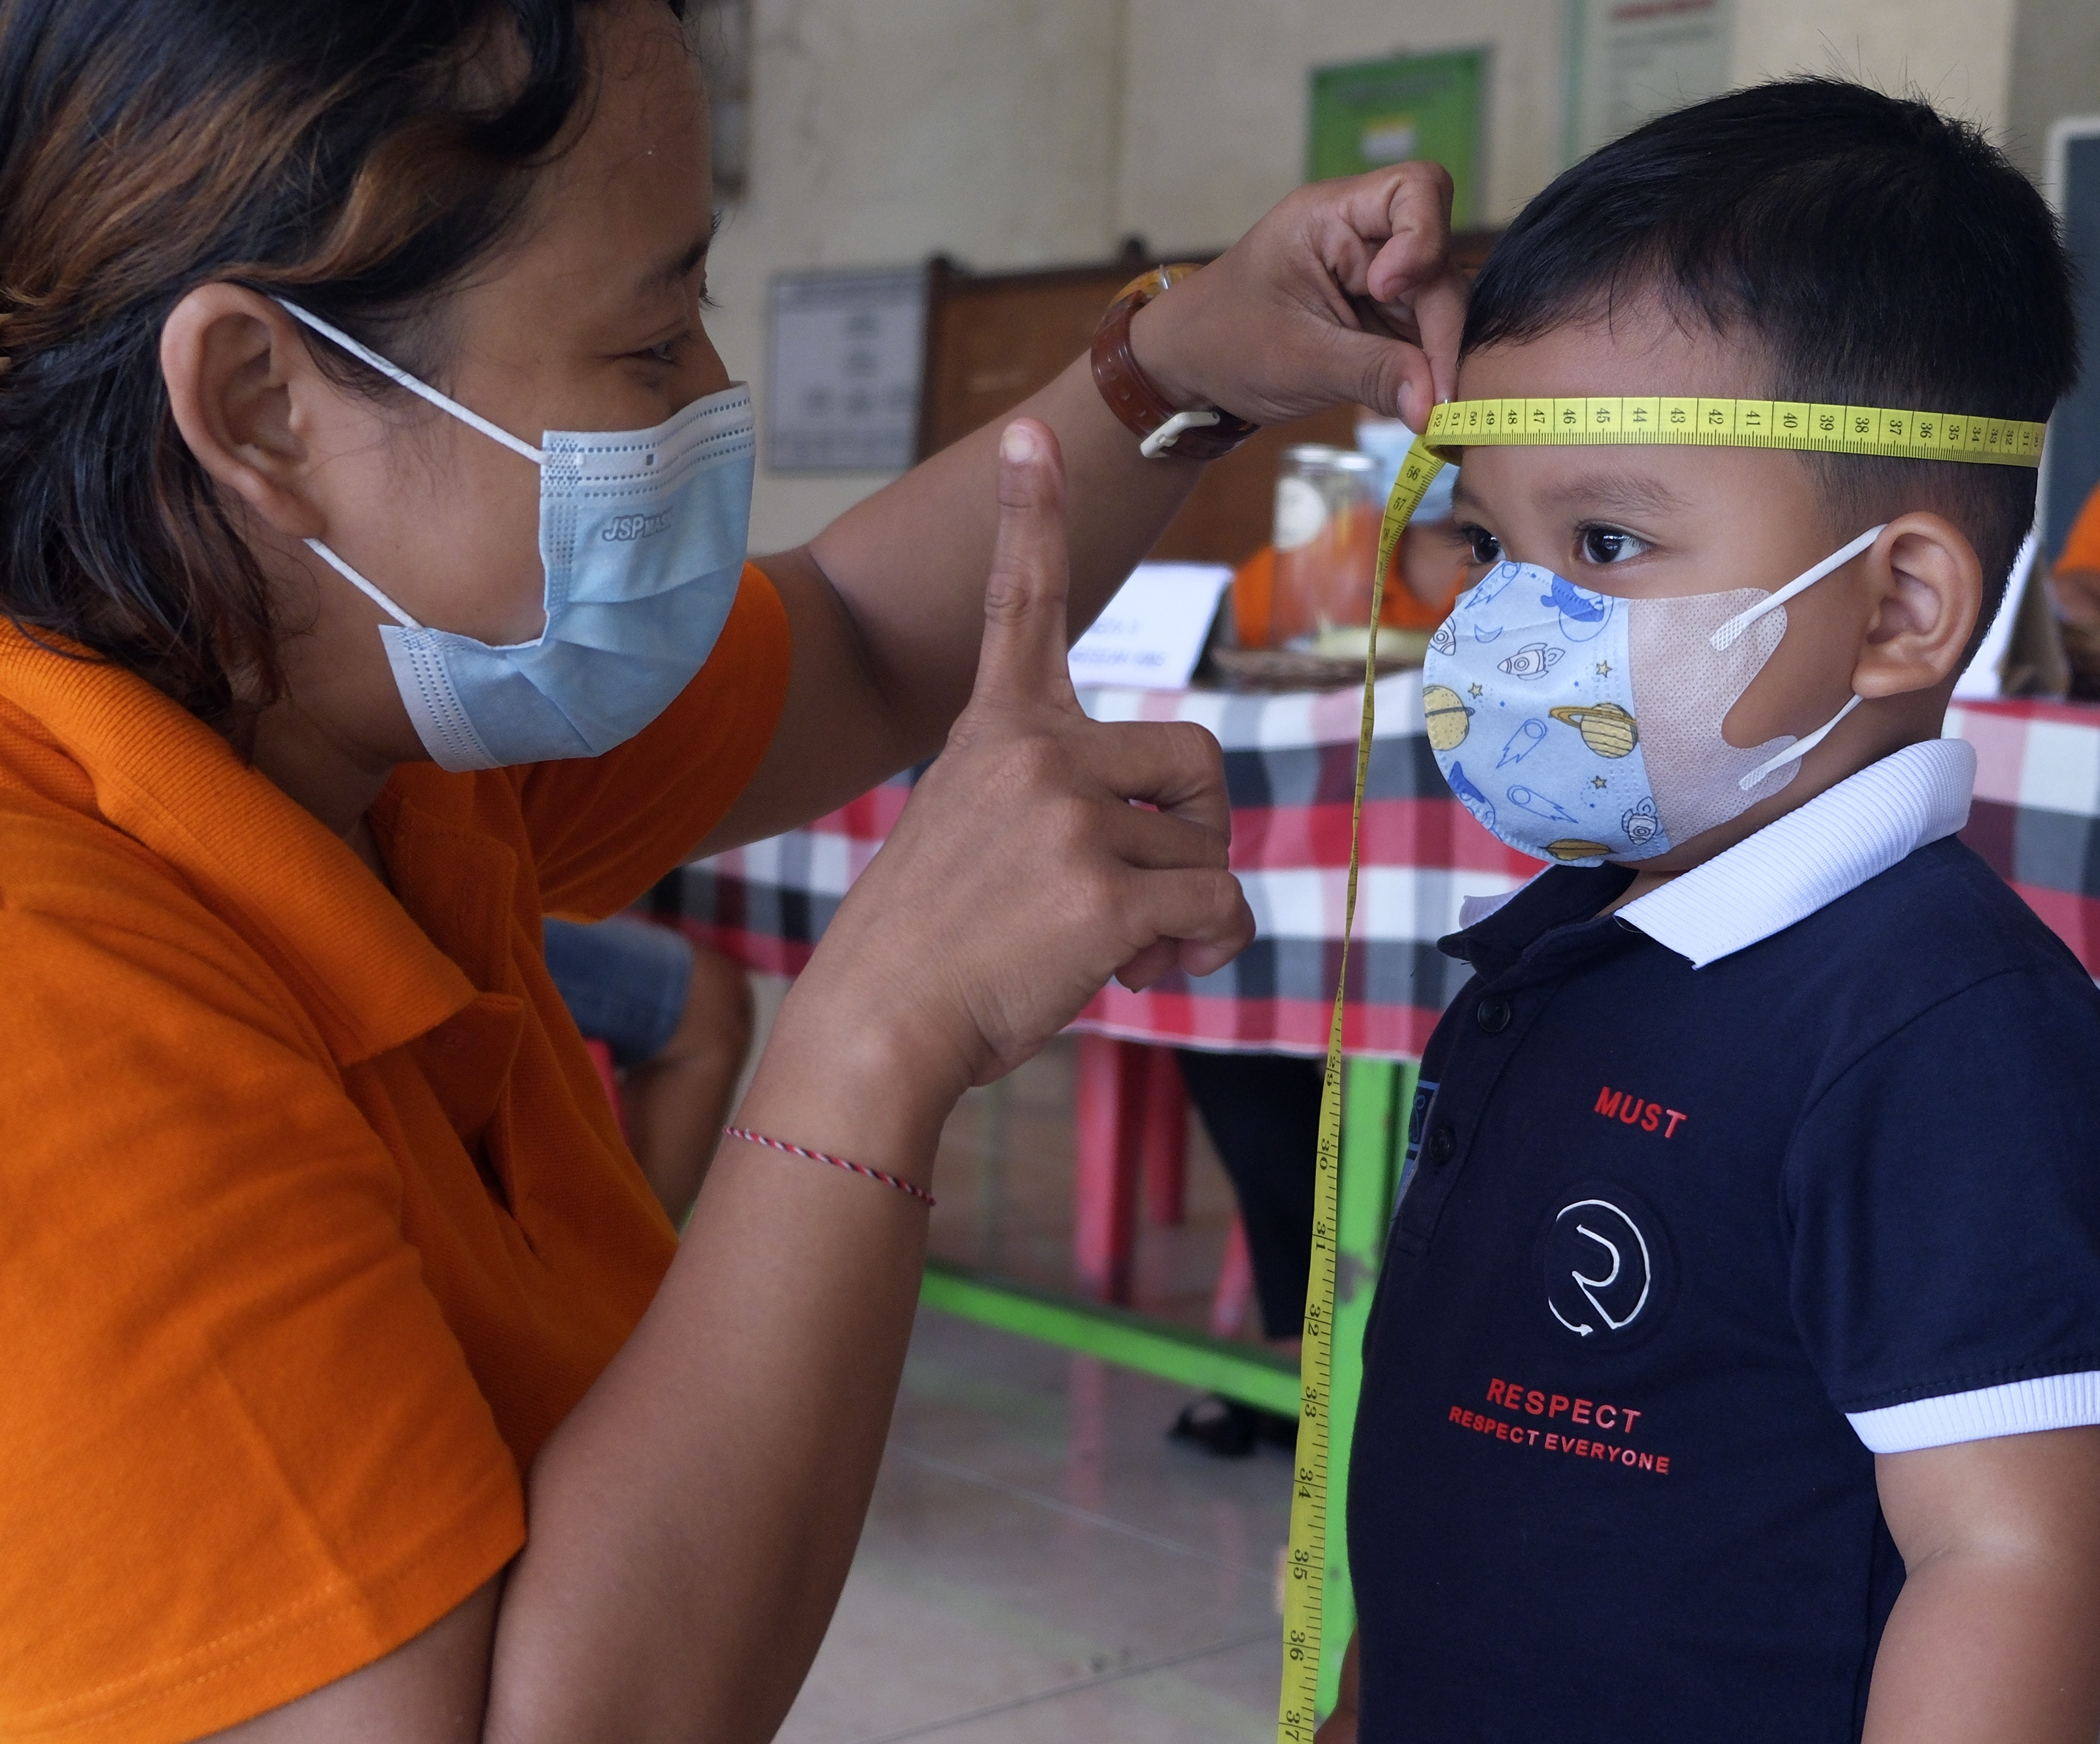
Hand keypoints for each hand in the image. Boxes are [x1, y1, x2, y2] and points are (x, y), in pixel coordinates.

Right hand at [789, 420, 1254, 1097]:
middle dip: (1198, 835)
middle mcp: (1036, 753)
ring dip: (1188, 908)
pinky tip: (1139, 975)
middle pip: (1196, 762)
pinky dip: (1202, 953)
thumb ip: (1062, 810)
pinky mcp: (1102, 887)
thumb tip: (1183, 873)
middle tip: (1142, 894)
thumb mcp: (977, 837)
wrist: (880, 1025)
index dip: (1032, 518)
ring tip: (1115, 944)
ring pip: (1210, 851)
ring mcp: (1068, 815)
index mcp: (998, 731)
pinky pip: (1219, 909)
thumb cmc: (933, 949)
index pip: (1022, 603)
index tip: (1032, 438)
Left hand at [1130, 162, 1466, 432]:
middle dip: (1443, 329)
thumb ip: (1374, 375)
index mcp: (1330, 217)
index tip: (1387, 294)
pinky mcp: (1383, 317)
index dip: (1423, 240)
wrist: (1190, 367)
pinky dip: (1429, 371)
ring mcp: (1377, 278)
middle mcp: (1363, 237)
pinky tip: (1421, 406)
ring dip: (1442, 356)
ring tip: (1431, 411)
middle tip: (1439, 399)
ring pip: (1441, 304)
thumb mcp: (1299, 361)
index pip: (1416, 189)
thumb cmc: (1225, 344)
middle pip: (1439, 261)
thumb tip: (1436, 406)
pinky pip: (1425, 335)